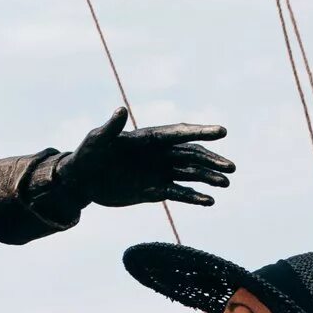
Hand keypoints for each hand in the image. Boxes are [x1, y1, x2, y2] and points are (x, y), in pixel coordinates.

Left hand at [54, 107, 233, 208]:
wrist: (81, 181)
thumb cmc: (87, 154)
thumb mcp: (97, 141)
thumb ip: (111, 128)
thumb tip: (120, 110)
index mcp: (148, 138)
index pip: (179, 134)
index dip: (200, 132)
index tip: (222, 132)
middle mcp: (158, 154)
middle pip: (191, 154)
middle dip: (211, 160)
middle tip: (231, 168)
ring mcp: (158, 171)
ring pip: (189, 173)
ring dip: (208, 178)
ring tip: (226, 184)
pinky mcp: (154, 189)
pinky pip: (178, 192)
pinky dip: (193, 197)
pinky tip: (209, 202)